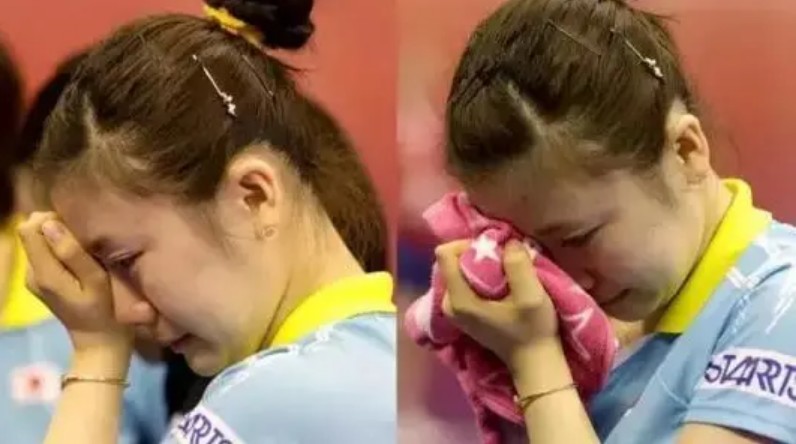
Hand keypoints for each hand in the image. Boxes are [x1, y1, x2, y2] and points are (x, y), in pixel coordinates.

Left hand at [18, 212, 131, 352]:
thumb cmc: (105, 310)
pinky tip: (78, 261)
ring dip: (58, 238)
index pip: (29, 229)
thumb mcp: (96, 281)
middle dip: (54, 227)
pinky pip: (43, 252)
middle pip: (31, 232)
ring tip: (84, 250)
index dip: (52, 220)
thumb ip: (72, 253)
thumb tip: (50, 223)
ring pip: (37, 240)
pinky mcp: (40, 280)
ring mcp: (33, 278)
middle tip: (84, 241)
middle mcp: (31, 273)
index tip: (79, 229)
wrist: (99, 341)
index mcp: (43, 273)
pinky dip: (58, 249)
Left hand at [437, 239, 559, 369]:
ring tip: (504, 273)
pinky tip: (500, 284)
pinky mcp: (462, 312)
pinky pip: (463, 281)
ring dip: (480, 264)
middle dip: (475, 254)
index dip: (469, 245)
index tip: (494, 251)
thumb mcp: (533, 296)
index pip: (444, 254)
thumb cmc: (533, 330)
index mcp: (459, 300)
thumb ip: (518, 266)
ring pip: (457, 270)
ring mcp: (453, 310)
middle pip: (451, 261)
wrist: (534, 362)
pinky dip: (480, 276)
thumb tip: (508, 242)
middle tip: (503, 262)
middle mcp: (449, 304)